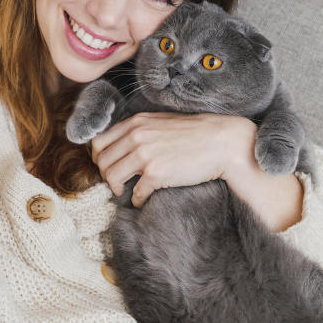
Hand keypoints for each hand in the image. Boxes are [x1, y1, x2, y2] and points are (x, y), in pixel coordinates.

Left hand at [90, 111, 256, 207]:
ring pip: (111, 177)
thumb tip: (124, 145)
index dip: (100, 159)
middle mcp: (136, 136)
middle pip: (102, 162)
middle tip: (117, 182)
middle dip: (106, 175)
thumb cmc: (195, 133)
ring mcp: (144, 155)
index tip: (108, 167)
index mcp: (135, 123)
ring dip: (117, 188)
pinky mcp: (156, 174)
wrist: (223, 142)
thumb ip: (140, 130)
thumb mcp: (161, 122)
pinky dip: (137, 200)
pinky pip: (135, 194)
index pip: (99, 142)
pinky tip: (144, 199)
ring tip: (126, 191)